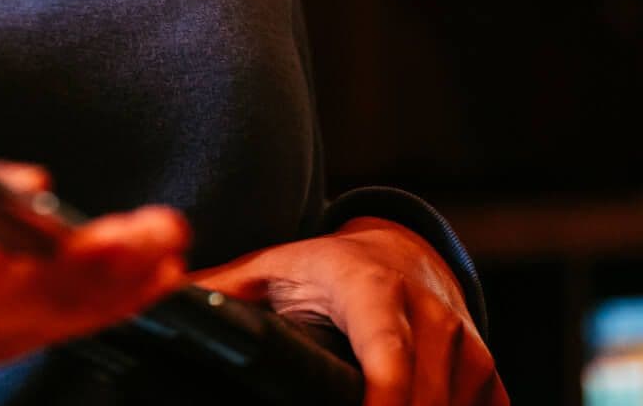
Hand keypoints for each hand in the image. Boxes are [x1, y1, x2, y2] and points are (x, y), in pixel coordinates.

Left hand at [196, 219, 505, 405]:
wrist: (395, 251)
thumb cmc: (315, 271)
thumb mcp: (266, 272)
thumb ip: (216, 294)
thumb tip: (156, 307)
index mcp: (368, 287)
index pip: (388, 357)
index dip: (384, 402)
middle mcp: (427, 311)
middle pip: (426, 398)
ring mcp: (465, 340)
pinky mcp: (486, 368)